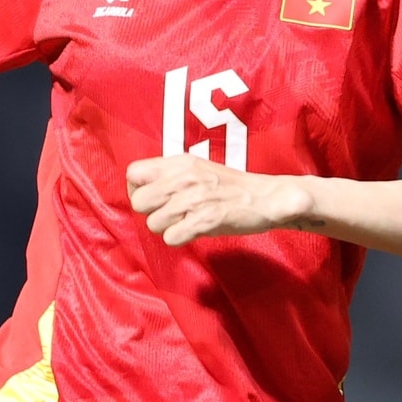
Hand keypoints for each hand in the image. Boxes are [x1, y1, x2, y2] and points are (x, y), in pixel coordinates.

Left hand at [126, 154, 313, 245]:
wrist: (268, 198)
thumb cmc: (230, 188)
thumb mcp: (197, 169)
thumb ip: (169, 176)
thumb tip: (139, 191)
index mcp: (180, 162)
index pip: (133, 173)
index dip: (137, 191)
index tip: (154, 200)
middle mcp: (185, 177)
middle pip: (139, 201)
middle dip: (150, 213)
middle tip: (170, 215)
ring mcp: (196, 198)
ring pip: (154, 223)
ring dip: (168, 228)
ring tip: (188, 222)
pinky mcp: (207, 219)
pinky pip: (172, 237)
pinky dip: (181, 239)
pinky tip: (195, 231)